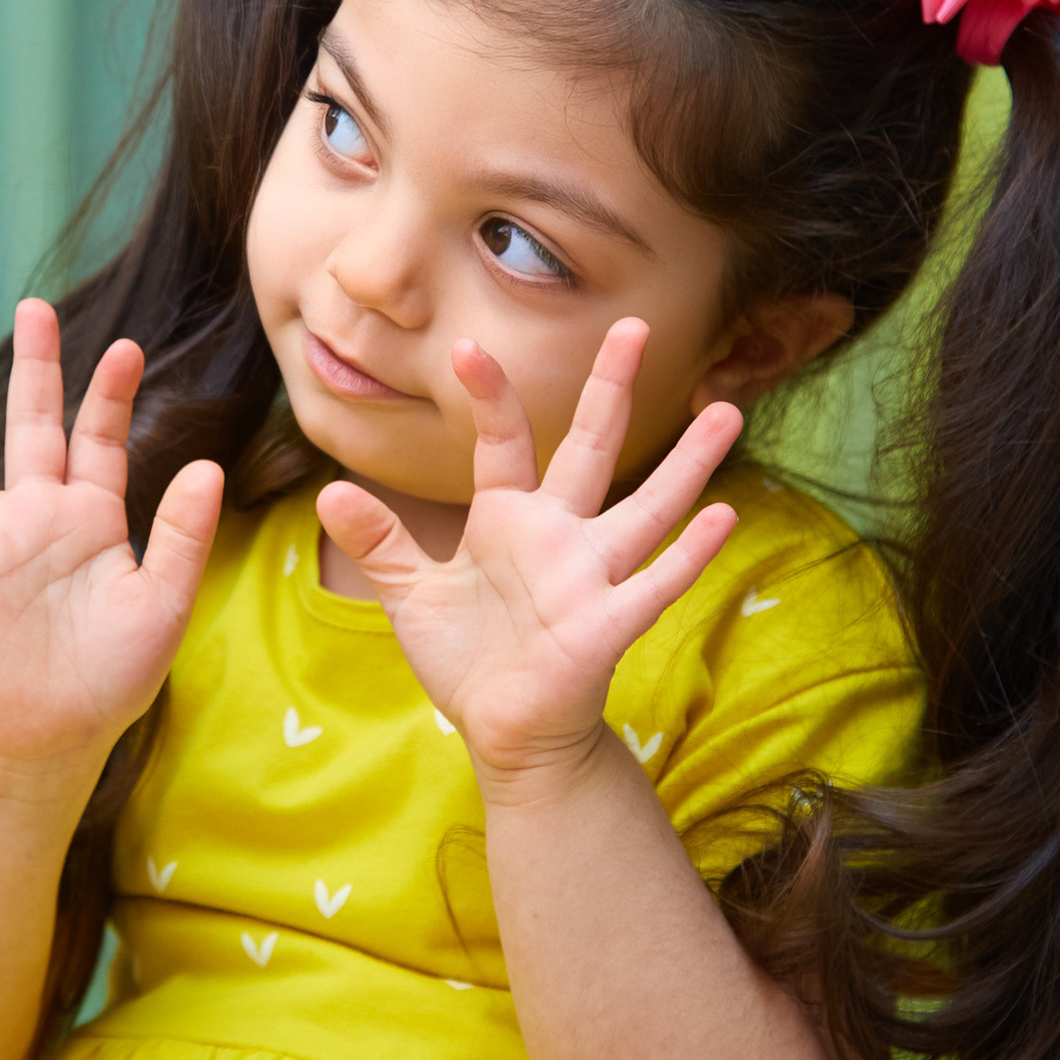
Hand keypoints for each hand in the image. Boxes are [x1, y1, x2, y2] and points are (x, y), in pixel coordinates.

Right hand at [0, 299, 225, 783]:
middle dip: (34, 368)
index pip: (99, 440)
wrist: (54, 734)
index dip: (110, 394)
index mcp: (93, 519)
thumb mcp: (163, 604)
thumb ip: (183, 537)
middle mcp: (37, 517)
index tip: (127, 347)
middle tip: (32, 308)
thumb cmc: (116, 675)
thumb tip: (206, 467)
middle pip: (30, 426)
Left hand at [315, 318, 741, 782]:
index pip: (503, 443)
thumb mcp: (412, 594)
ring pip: (648, 509)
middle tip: (636, 325)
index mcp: (509, 521)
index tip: (470, 346)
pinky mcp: (608, 627)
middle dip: (610, 389)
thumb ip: (381, 541)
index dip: (490, 397)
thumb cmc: (468, 658)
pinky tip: (725, 517)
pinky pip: (656, 584)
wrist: (506, 733)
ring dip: (688, 464)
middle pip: (590, 449)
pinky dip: (689, 555)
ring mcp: (590, 579)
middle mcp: (559, 537)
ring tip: (729, 411)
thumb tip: (330, 491)